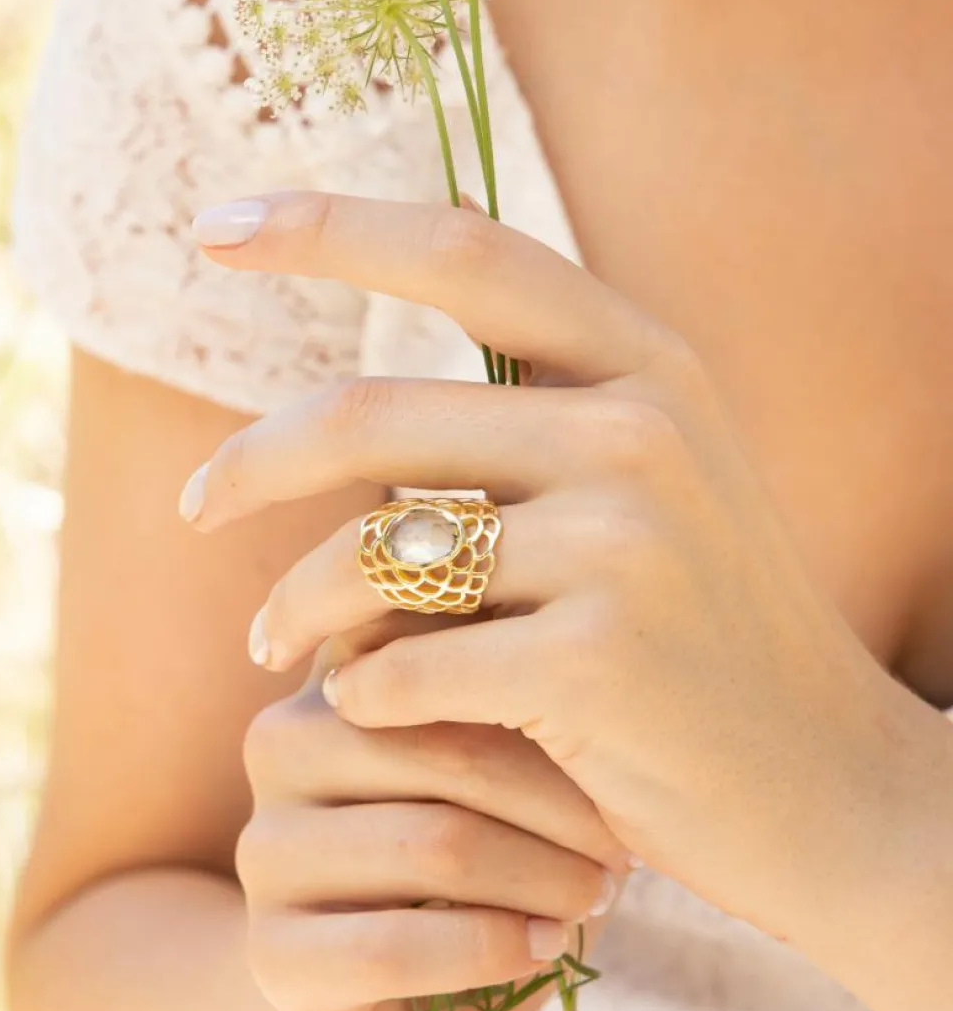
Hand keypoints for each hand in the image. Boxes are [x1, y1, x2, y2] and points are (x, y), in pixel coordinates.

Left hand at [186, 190, 943, 956]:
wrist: (820, 784)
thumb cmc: (693, 635)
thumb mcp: (637, 492)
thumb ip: (517, 429)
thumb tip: (320, 424)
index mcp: (644, 364)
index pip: (463, 251)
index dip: (328, 225)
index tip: (216, 226)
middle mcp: (637, 431)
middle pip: (369, 416)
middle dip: (249, 465)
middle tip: (190, 507)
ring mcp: (626, 542)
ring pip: (370, 553)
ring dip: (293, 605)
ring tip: (270, 648)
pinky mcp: (599, 659)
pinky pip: (402, 666)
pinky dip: (361, 694)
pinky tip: (372, 714)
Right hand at [236, 650, 629, 1010]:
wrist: (415, 987)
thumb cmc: (478, 853)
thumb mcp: (496, 763)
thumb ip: (502, 692)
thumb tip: (572, 635)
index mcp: (335, 679)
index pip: (436, 653)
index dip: (535, 697)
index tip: (609, 736)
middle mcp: (280, 746)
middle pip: (445, 750)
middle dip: (555, 800)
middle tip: (621, 840)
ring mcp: (264, 847)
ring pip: (431, 844)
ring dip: (540, 876)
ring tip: (595, 893)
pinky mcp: (268, 949)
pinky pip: (395, 945)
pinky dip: (492, 948)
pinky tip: (542, 948)